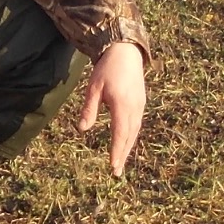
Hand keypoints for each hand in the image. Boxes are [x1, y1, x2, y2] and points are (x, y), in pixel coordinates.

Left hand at [78, 41, 145, 176]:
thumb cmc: (106, 68)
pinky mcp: (140, 102)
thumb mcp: (93, 87)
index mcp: (122, 105)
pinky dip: (131, 136)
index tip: (113, 166)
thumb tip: (82, 129)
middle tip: (116, 172)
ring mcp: (139, 105)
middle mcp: (134, 108)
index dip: (117, 151)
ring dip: (127, 147)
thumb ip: (89, 109)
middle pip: (129, 137)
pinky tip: (125, 142)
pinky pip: (136, 124)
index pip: (120, 133)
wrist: (126, 51)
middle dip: (122, 155)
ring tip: (120, 162)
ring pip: (134, 132)